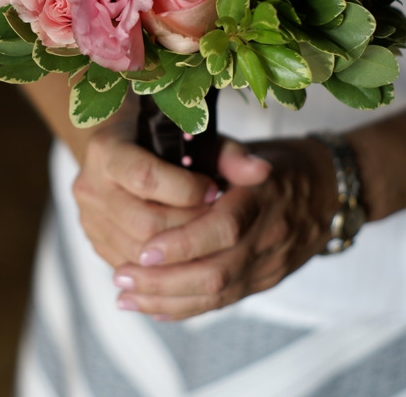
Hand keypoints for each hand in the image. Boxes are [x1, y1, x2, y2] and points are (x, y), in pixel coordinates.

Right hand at [72, 124, 222, 267]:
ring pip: (139, 251)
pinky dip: (164, 265)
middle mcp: (89, 185)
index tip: (215, 190)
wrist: (123, 148)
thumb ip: (228, 154)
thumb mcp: (194, 137)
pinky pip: (131, 265)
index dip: (186, 189)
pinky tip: (189, 254)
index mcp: (107, 150)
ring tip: (206, 237)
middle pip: (145, 223)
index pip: (145, 177)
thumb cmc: (162, 139)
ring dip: (180, 252)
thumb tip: (261, 172)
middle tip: (216, 221)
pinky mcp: (95, 240)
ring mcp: (88, 217)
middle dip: (189, 227)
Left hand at [113, 137, 337, 319]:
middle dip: (164, 280)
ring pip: (217, 295)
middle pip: (216, 273)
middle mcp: (268, 237)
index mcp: (262, 198)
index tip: (144, 250)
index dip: (182, 243)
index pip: (223, 230)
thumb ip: (221, 152)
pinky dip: (185, 308)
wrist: (328, 191)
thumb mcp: (249, 148)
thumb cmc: (277, 164)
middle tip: (121, 276)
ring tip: (125, 296)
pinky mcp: (264, 282)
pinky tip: (152, 307)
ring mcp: (269, 265)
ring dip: (167, 300)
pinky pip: (224, 302)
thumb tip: (184, 140)